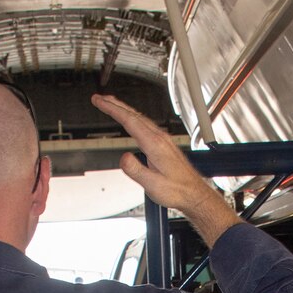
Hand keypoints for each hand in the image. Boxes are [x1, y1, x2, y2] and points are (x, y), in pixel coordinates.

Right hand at [91, 93, 237, 244]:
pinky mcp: (164, 144)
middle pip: (134, 115)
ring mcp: (163, 139)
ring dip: (123, 109)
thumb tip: (123, 158)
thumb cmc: (176, 191)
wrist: (194, 193)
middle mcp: (160, 138)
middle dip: (114, 104)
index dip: (112, 109)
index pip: (129, 121)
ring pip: (140, 118)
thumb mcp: (152, 185)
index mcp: (155, 145)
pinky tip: (130, 120)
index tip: (99, 102)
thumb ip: (136, 171)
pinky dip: (132, 117)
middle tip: (99, 98)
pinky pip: (145, 124)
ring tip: (110, 104)